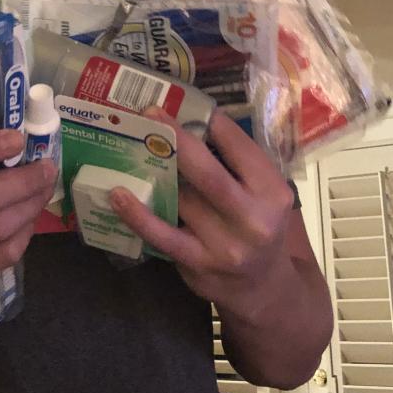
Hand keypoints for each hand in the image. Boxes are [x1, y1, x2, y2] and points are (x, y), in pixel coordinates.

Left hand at [109, 108, 295, 318]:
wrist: (263, 288)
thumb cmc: (259, 227)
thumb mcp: (266, 194)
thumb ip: (240, 164)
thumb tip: (195, 123)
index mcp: (273, 193)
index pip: (242, 150)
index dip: (214, 124)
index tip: (189, 104)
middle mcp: (252, 220)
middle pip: (209, 175)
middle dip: (178, 141)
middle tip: (152, 114)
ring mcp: (224, 246)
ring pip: (182, 200)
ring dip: (155, 172)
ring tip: (130, 144)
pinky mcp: (199, 264)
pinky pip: (163, 236)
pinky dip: (138, 215)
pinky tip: (119, 194)